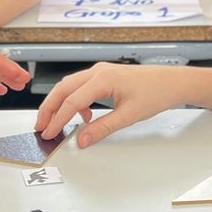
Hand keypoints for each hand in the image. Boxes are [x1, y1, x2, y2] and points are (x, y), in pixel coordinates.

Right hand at [34, 62, 185, 146]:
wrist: (171, 82)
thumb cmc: (155, 94)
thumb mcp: (128, 116)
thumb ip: (102, 128)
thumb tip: (82, 140)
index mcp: (103, 79)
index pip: (72, 101)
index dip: (57, 119)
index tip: (49, 133)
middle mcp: (97, 71)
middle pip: (63, 89)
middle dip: (49, 108)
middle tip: (40, 127)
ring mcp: (100, 71)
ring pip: (69, 86)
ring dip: (59, 103)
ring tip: (54, 122)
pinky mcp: (103, 75)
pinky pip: (80, 86)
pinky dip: (74, 100)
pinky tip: (83, 116)